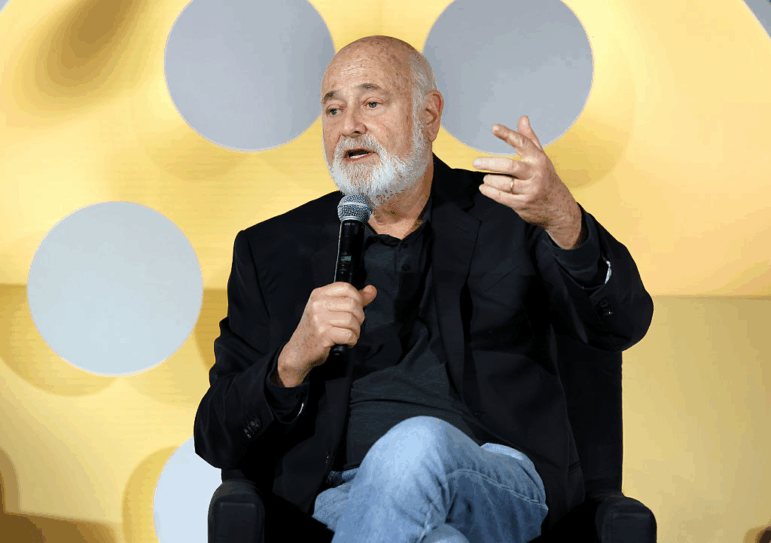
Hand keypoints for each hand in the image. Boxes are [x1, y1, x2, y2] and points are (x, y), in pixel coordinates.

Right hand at [277, 283, 376, 384]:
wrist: (299, 351)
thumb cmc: (316, 330)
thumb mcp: (331, 309)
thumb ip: (353, 299)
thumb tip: (371, 290)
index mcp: (319, 294)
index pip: (346, 287)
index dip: (357, 298)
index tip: (357, 308)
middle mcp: (317, 304)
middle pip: (352, 304)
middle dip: (359, 317)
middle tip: (354, 325)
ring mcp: (319, 319)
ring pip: (351, 320)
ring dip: (356, 331)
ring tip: (350, 335)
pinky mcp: (323, 335)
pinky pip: (348, 335)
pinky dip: (352, 341)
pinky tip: (347, 342)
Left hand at [473, 116, 584, 248]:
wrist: (558, 207)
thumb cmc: (546, 178)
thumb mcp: (541, 157)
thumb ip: (529, 138)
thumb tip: (522, 118)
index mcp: (538, 159)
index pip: (522, 143)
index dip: (508, 134)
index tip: (494, 127)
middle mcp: (535, 173)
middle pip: (510, 166)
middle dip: (490, 163)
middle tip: (476, 162)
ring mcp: (529, 190)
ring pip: (504, 183)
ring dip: (490, 180)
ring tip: (486, 177)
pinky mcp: (523, 204)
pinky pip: (502, 198)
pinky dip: (490, 192)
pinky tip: (484, 187)